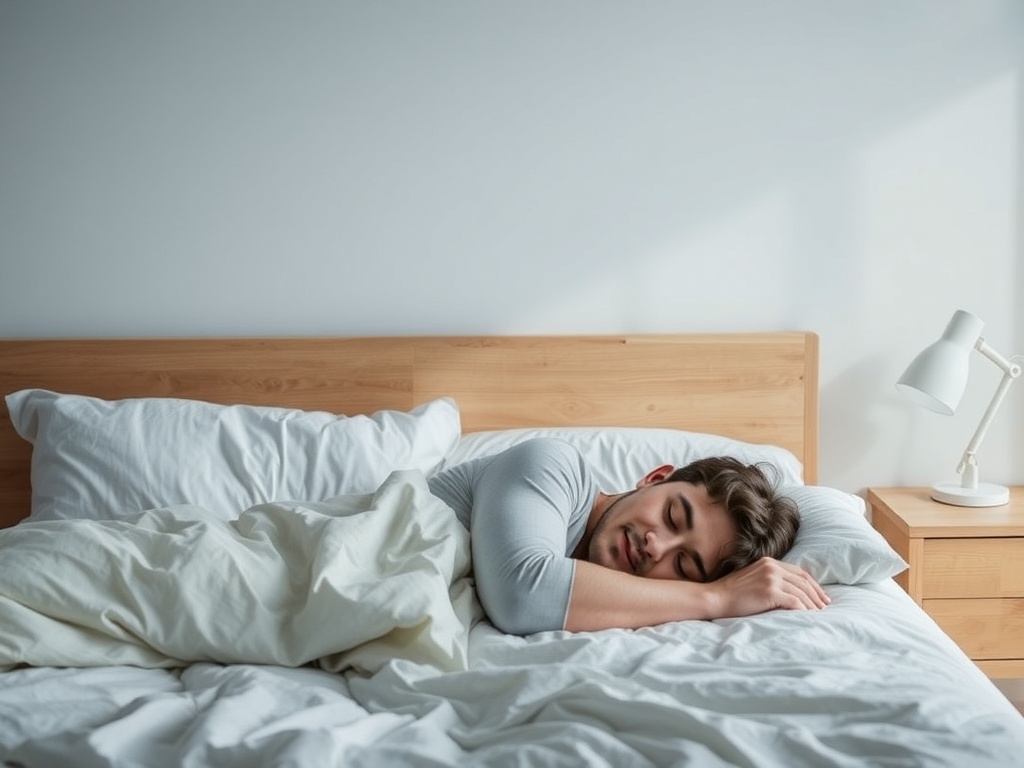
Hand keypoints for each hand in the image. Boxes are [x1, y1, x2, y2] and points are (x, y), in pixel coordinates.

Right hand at [706, 557, 829, 618]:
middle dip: (817, 595)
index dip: (813, 585)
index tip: (821, 596)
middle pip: (804, 581)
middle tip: (825, 607)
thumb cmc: (732, 592)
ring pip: (801, 592)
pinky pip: (794, 602)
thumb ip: (770, 579)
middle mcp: (772, 567)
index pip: (799, 572)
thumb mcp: (753, 577)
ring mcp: (771, 578)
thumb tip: (790, 591)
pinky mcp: (770, 592)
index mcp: (769, 562)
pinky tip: (807, 617)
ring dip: (812, 605)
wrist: (715, 597)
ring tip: (818, 614)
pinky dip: (803, 610)